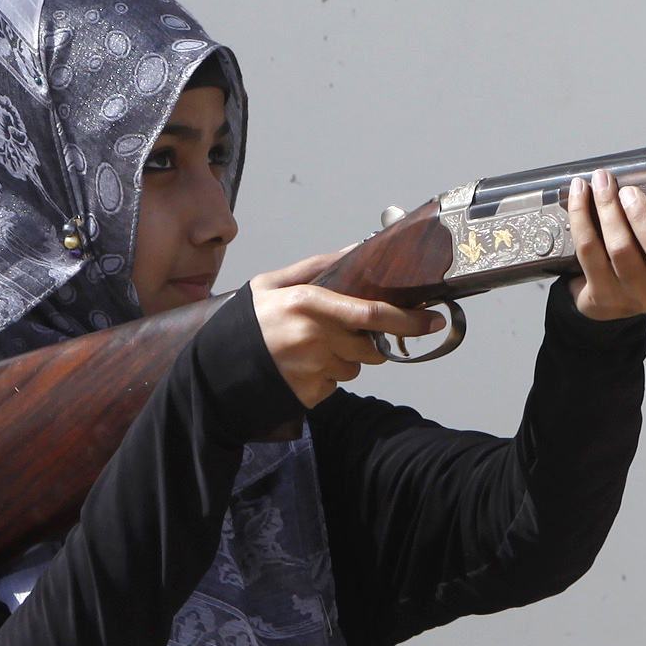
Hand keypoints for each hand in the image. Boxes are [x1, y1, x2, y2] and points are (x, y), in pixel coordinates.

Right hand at [248, 253, 445, 408]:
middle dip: (370, 341)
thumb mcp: (272, 284)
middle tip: (345, 333)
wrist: (212, 371)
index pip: (372, 314)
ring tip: (311, 349)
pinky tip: (301, 367)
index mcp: (308, 304)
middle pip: (371, 345)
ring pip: (355, 368)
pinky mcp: (308, 395)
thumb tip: (357, 250)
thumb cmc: (245, 323)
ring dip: (345, 360)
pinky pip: (336, 386)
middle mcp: (313, 338)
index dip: (409, 320)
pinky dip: (326, 377)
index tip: (434, 320)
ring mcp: (312, 370)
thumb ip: (316, 266)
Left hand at [564, 169, 645, 320]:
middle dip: (643, 218)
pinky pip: (589, 252)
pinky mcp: (604, 296)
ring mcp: (638, 296)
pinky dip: (582, 217)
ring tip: (602, 183)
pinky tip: (579, 194)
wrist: (606, 300)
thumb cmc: (644, 259)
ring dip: (608, 210)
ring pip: (621, 251)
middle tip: (629, 191)